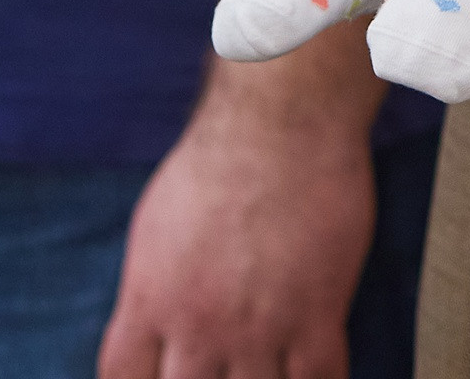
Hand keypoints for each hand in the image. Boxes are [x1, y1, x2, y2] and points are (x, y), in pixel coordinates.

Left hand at [98, 59, 376, 378]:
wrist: (283, 117)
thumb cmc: (218, 158)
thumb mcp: (156, 225)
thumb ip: (151, 289)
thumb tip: (152, 332)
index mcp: (152, 298)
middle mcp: (200, 323)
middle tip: (220, 372)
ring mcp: (260, 326)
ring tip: (262, 370)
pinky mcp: (317, 316)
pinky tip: (312, 375)